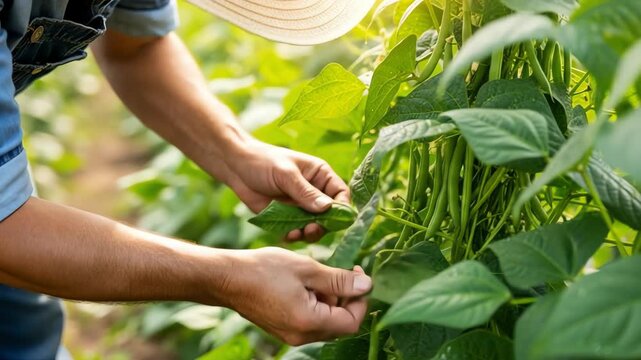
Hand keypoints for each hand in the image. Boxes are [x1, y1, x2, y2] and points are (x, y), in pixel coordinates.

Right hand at [221, 247, 370, 344]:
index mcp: (310, 322)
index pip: (352, 321)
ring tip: (317, 274)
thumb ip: (339, 279)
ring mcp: (291, 335)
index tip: (357, 275)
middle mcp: (301, 335)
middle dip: (345, 298)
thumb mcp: (307, 269)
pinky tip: (304, 283)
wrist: (227, 278)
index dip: (360, 300)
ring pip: (325, 321)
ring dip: (330, 299)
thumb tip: (367, 285)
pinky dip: (316, 303)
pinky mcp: (283, 329)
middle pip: (340, 323)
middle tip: (339, 271)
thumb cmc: (265, 269)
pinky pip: (310, 321)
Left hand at [225, 140, 349, 241]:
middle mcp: (315, 192)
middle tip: (311, 230)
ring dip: (309, 233)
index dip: (342, 208)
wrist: (236, 167)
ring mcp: (301, 206)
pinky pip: (297, 232)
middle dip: (324, 225)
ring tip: (298, 233)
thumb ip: (305, 192)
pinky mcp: (287, 218)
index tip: (336, 220)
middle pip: (330, 215)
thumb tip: (327, 208)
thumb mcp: (286, 174)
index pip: (341, 194)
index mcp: (320, 175)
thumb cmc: (263, 162)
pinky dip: (294, 236)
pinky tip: (287, 235)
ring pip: (315, 226)